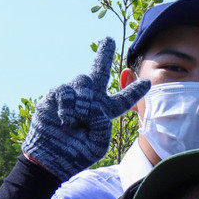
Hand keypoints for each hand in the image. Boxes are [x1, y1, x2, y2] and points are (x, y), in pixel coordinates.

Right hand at [21, 37, 150, 180]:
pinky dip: (67, 106)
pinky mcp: (55, 96)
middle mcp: (89, 101)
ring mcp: (72, 96)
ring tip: (76, 119)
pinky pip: (65, 91)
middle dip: (104, 55)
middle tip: (110, 39)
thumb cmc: (76, 155)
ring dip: (83, 100)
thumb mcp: (98, 145)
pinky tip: (64, 120)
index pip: (123, 100)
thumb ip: (103, 125)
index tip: (148, 82)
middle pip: (99, 72)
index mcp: (104, 113)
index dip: (135, 91)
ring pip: (84, 80)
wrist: (50, 159)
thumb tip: (91, 106)